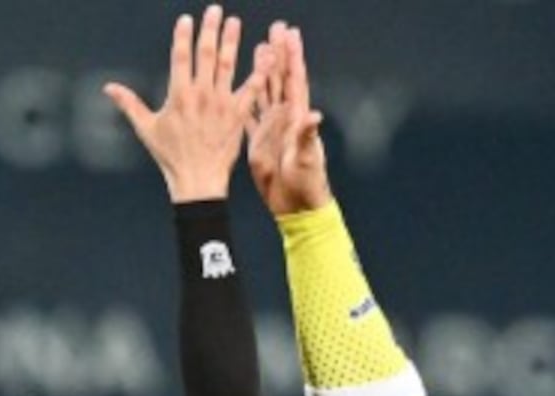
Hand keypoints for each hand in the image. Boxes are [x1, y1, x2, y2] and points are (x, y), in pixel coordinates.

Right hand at [104, 8, 256, 204]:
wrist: (197, 181)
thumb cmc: (171, 158)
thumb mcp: (147, 130)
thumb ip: (129, 104)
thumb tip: (108, 88)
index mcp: (179, 96)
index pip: (180, 57)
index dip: (183, 36)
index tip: (186, 19)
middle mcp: (201, 96)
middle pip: (206, 54)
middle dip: (210, 30)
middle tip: (214, 10)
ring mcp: (222, 104)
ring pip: (228, 65)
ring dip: (232, 41)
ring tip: (234, 22)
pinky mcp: (238, 114)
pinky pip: (251, 88)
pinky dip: (260, 70)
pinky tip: (267, 54)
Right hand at [245, 21, 331, 217]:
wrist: (295, 208)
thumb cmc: (307, 184)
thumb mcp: (307, 159)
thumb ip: (308, 136)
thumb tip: (314, 115)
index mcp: (297, 118)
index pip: (294, 80)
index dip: (292, 56)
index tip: (290, 33)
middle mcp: (285, 119)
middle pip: (280, 78)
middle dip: (278, 53)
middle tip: (275, 28)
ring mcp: (272, 130)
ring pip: (265, 92)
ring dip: (262, 70)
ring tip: (258, 47)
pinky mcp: (259, 144)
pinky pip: (251, 117)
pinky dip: (246, 100)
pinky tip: (240, 88)